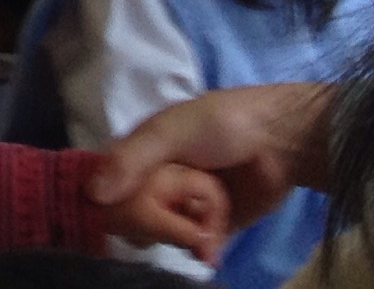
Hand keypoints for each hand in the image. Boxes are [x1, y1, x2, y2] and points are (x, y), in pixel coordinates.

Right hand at [88, 84, 326, 236]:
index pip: (109, 183)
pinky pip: (196, 244)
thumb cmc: (220, 124)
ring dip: (180, 235)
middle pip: (135, 213)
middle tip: (167, 219)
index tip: (110, 216)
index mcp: (141, 152)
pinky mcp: (214, 224)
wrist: (283, 141)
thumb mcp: (169, 132)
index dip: (107, 202)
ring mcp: (187, 203)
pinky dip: (201, 248)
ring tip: (200, 229)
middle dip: (150, 222)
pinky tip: (208, 249)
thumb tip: (91, 196)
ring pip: (165, 231)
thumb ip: (131, 160)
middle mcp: (159, 180)